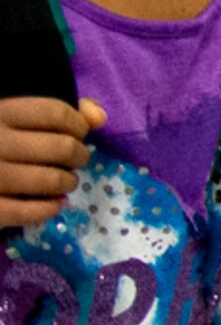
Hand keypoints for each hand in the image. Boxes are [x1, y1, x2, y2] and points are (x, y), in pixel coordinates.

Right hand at [0, 96, 93, 227]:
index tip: (78, 134)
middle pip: (61, 147)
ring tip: (66, 182)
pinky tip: (56, 203)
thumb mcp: (16, 117)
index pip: (55, 113)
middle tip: (76, 161)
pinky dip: (51, 208)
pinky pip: (29, 212)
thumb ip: (59, 112)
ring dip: (68, 182)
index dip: (78, 124)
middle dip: (79, 155)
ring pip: (51, 180)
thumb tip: (100, 118)